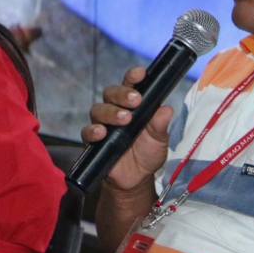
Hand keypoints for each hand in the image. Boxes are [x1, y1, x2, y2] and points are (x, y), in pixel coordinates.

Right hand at [81, 67, 173, 191]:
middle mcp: (115, 110)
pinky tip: (101, 133)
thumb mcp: (159, 140)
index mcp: (132, 105)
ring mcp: (102, 125)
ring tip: (124, 119)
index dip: (133, 77)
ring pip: (98, 109)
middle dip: (122, 94)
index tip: (140, 73)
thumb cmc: (147, 153)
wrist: (136, 179)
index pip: (130, 85)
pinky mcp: (93, 141)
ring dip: (111, 112)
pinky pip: (87, 132)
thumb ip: (160, 125)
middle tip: (135, 100)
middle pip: (111, 93)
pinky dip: (92, 131)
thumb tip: (166, 109)